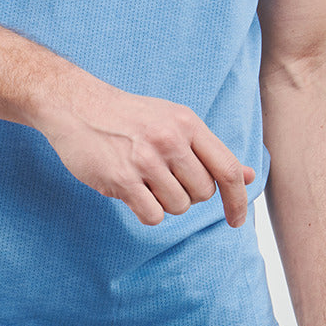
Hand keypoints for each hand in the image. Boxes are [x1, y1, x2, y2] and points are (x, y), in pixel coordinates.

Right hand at [39, 81, 255, 227]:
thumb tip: (249, 177)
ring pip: (179, 207)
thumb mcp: (174, 122)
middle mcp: (169, 139)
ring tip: (145, 181)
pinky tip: (132, 192)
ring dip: (165, 203)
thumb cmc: (129, 117)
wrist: (76, 104)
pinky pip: (153, 215)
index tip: (236, 220)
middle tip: (165, 179)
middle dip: (189, 195)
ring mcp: (145, 159)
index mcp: (187, 123)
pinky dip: (146, 211)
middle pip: (203, 193)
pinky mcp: (121, 178)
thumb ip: (210, 151)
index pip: (227, 169)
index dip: (238, 200)